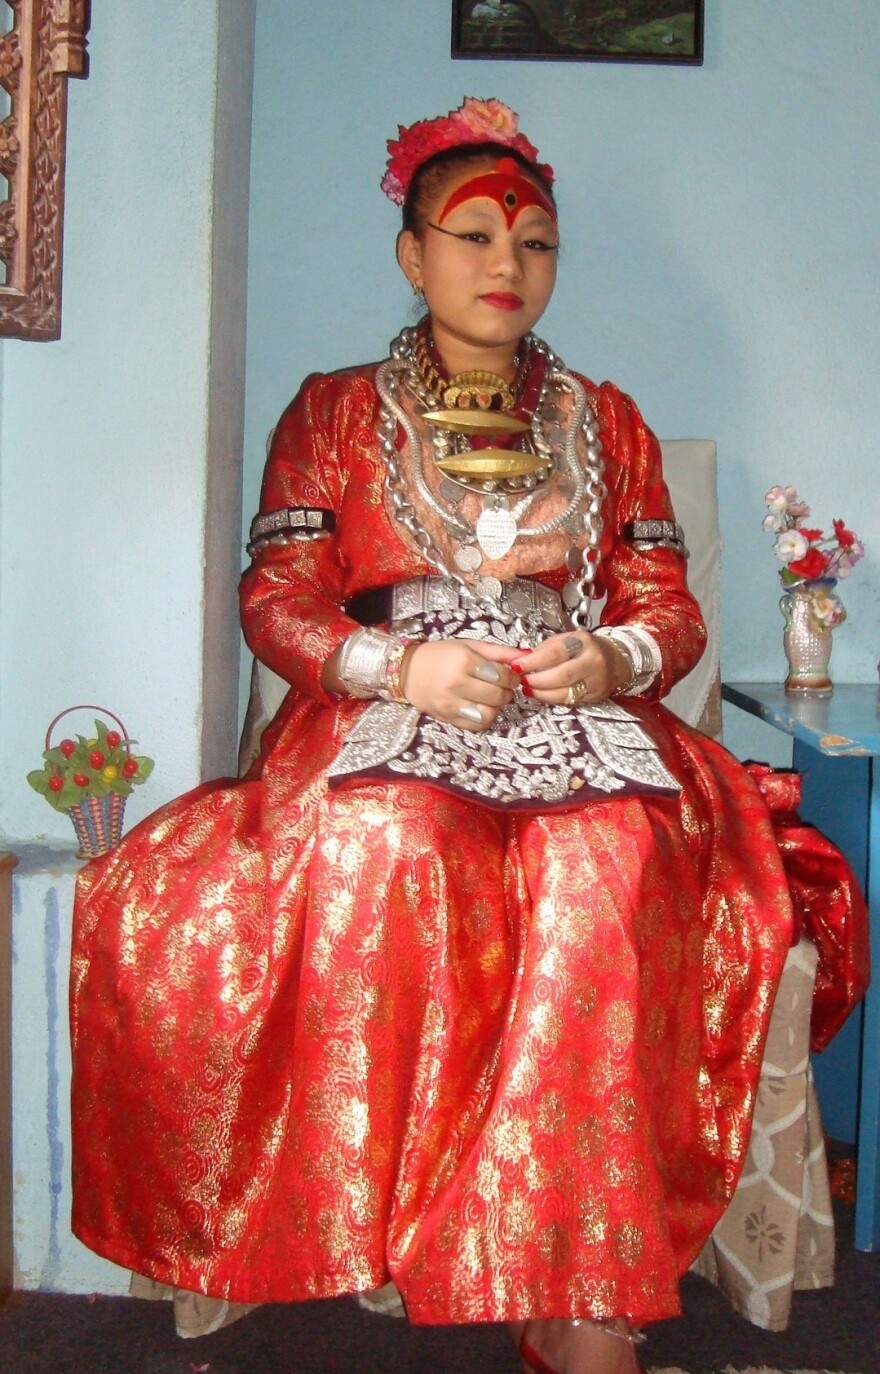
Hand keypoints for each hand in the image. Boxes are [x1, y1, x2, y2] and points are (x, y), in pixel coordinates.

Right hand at [400, 640, 519, 731]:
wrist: (408, 672)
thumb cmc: (440, 655)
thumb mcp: (469, 646)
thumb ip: (499, 652)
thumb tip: (525, 656)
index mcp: (464, 661)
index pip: (502, 675)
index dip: (512, 676)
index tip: (510, 675)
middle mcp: (457, 684)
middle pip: (498, 695)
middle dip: (506, 691)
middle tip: (501, 685)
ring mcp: (452, 704)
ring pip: (490, 713)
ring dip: (496, 706)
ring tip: (491, 697)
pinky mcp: (448, 718)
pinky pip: (476, 725)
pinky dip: (484, 718)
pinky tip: (480, 707)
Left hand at [511, 631, 631, 704]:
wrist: (615, 660)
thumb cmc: (586, 648)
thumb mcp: (565, 639)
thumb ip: (542, 649)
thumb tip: (519, 659)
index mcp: (583, 641)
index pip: (554, 652)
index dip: (533, 661)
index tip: (517, 665)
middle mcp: (593, 660)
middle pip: (561, 675)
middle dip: (537, 680)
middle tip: (523, 679)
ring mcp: (596, 680)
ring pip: (565, 692)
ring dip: (542, 692)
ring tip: (529, 688)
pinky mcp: (595, 695)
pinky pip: (569, 700)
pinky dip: (551, 699)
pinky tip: (541, 694)